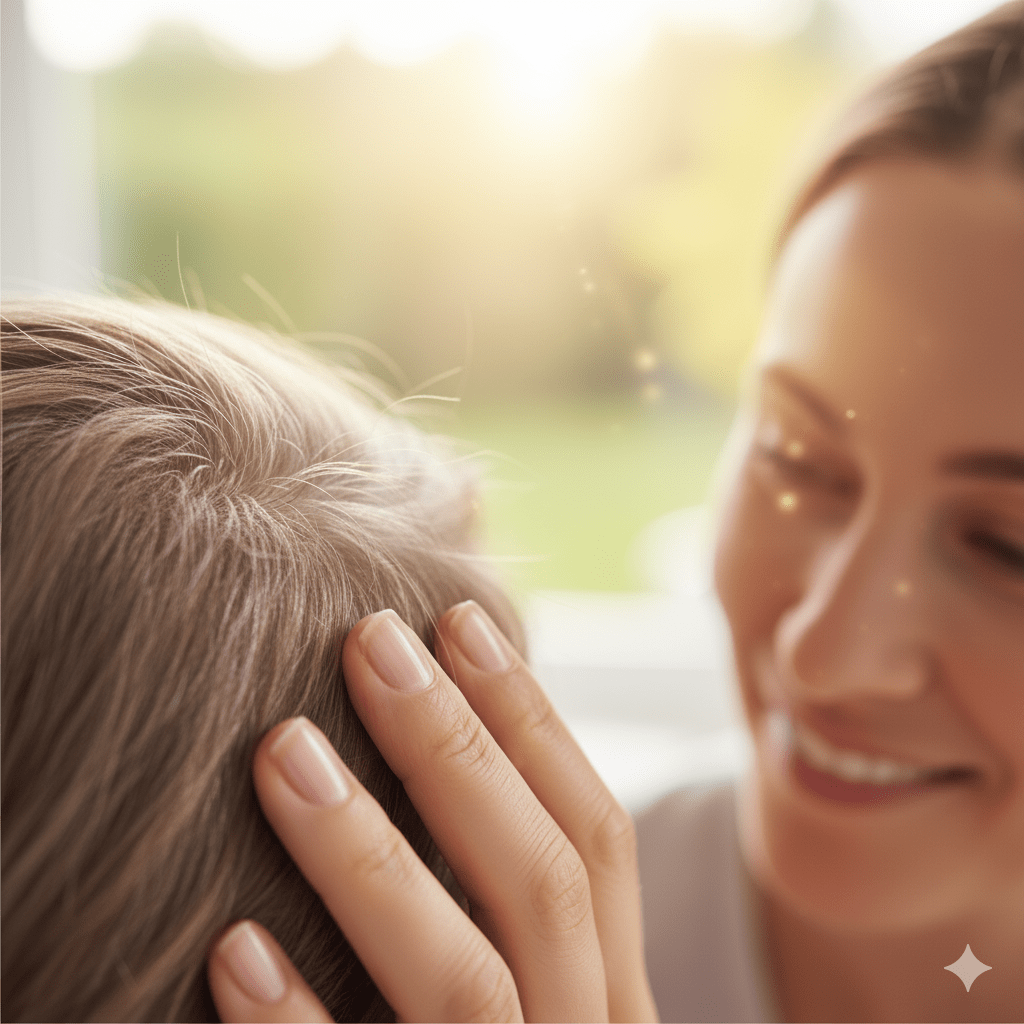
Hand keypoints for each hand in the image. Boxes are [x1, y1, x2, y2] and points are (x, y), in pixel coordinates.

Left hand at [208, 602, 657, 1021]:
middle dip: (461, 748)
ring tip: (280, 749)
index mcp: (620, 1001)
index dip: (536, 723)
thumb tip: (452, 736)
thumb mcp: (554, 997)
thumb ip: (522, 899)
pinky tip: (234, 952)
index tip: (462, 621)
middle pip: (546, 884)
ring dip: (373, 859)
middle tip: (370, 640)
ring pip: (470, 983)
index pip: (599, 839)